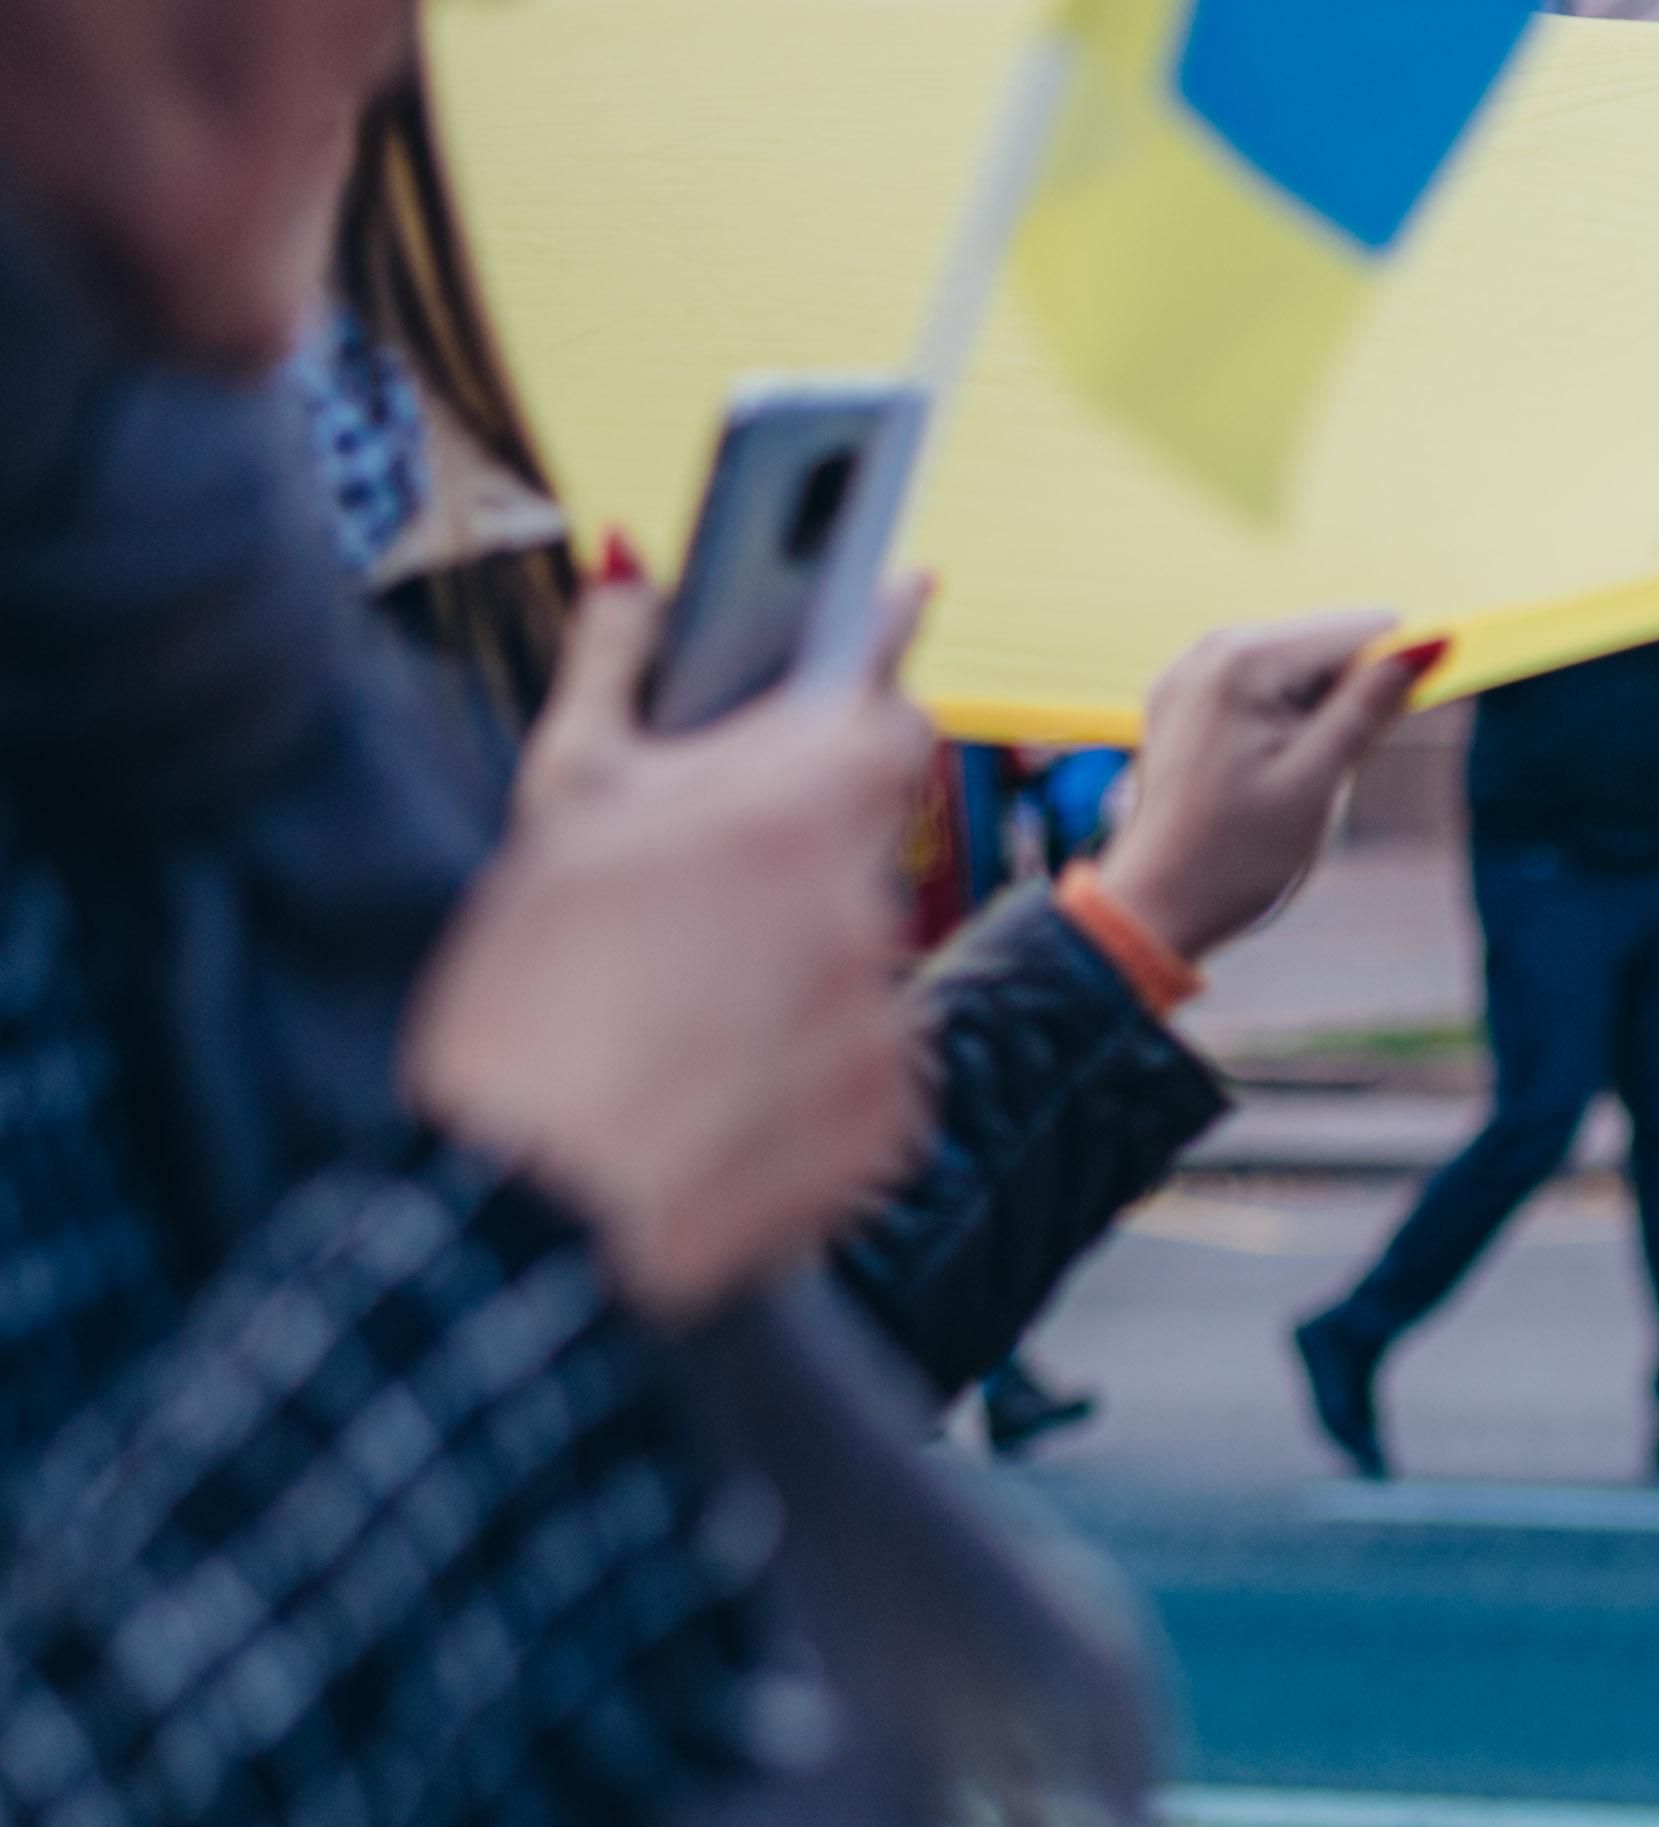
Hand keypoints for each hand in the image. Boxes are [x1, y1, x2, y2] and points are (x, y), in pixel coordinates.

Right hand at [412, 620, 935, 1328]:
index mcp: (791, 814)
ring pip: (852, 963)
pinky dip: (805, 1069)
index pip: (885, 711)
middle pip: (854, 846)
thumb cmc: (532, 997)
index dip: (873, 673)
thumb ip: (615, 670)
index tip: (886, 614)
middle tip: (689, 900)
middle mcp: (865, 909)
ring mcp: (890, 1020)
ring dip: (788, 970)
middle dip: (785, 855)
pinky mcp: (899, 1119)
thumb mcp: (558, 807)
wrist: (541, 1203)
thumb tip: (636, 564)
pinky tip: (718, 1085)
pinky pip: (865, 1068)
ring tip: (677, 1015)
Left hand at [1091, 613, 1439, 962]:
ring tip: (1293, 774)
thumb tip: (1431, 643)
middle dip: (1350, 696)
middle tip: (1327, 770)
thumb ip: (1370, 707)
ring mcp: (1190, 669)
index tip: (1387, 736)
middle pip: (1325, 641)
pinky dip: (1282, 717)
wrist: (1157, 905)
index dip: (1395, 677)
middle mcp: (1211, 648)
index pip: (1360, 629)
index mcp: (1244, 662)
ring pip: (1295, 664)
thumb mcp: (1317, 782)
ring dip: (1318, 711)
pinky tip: (1266, 768)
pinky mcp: (1182, 696)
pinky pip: (1258, 684)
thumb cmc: (1238, 855)